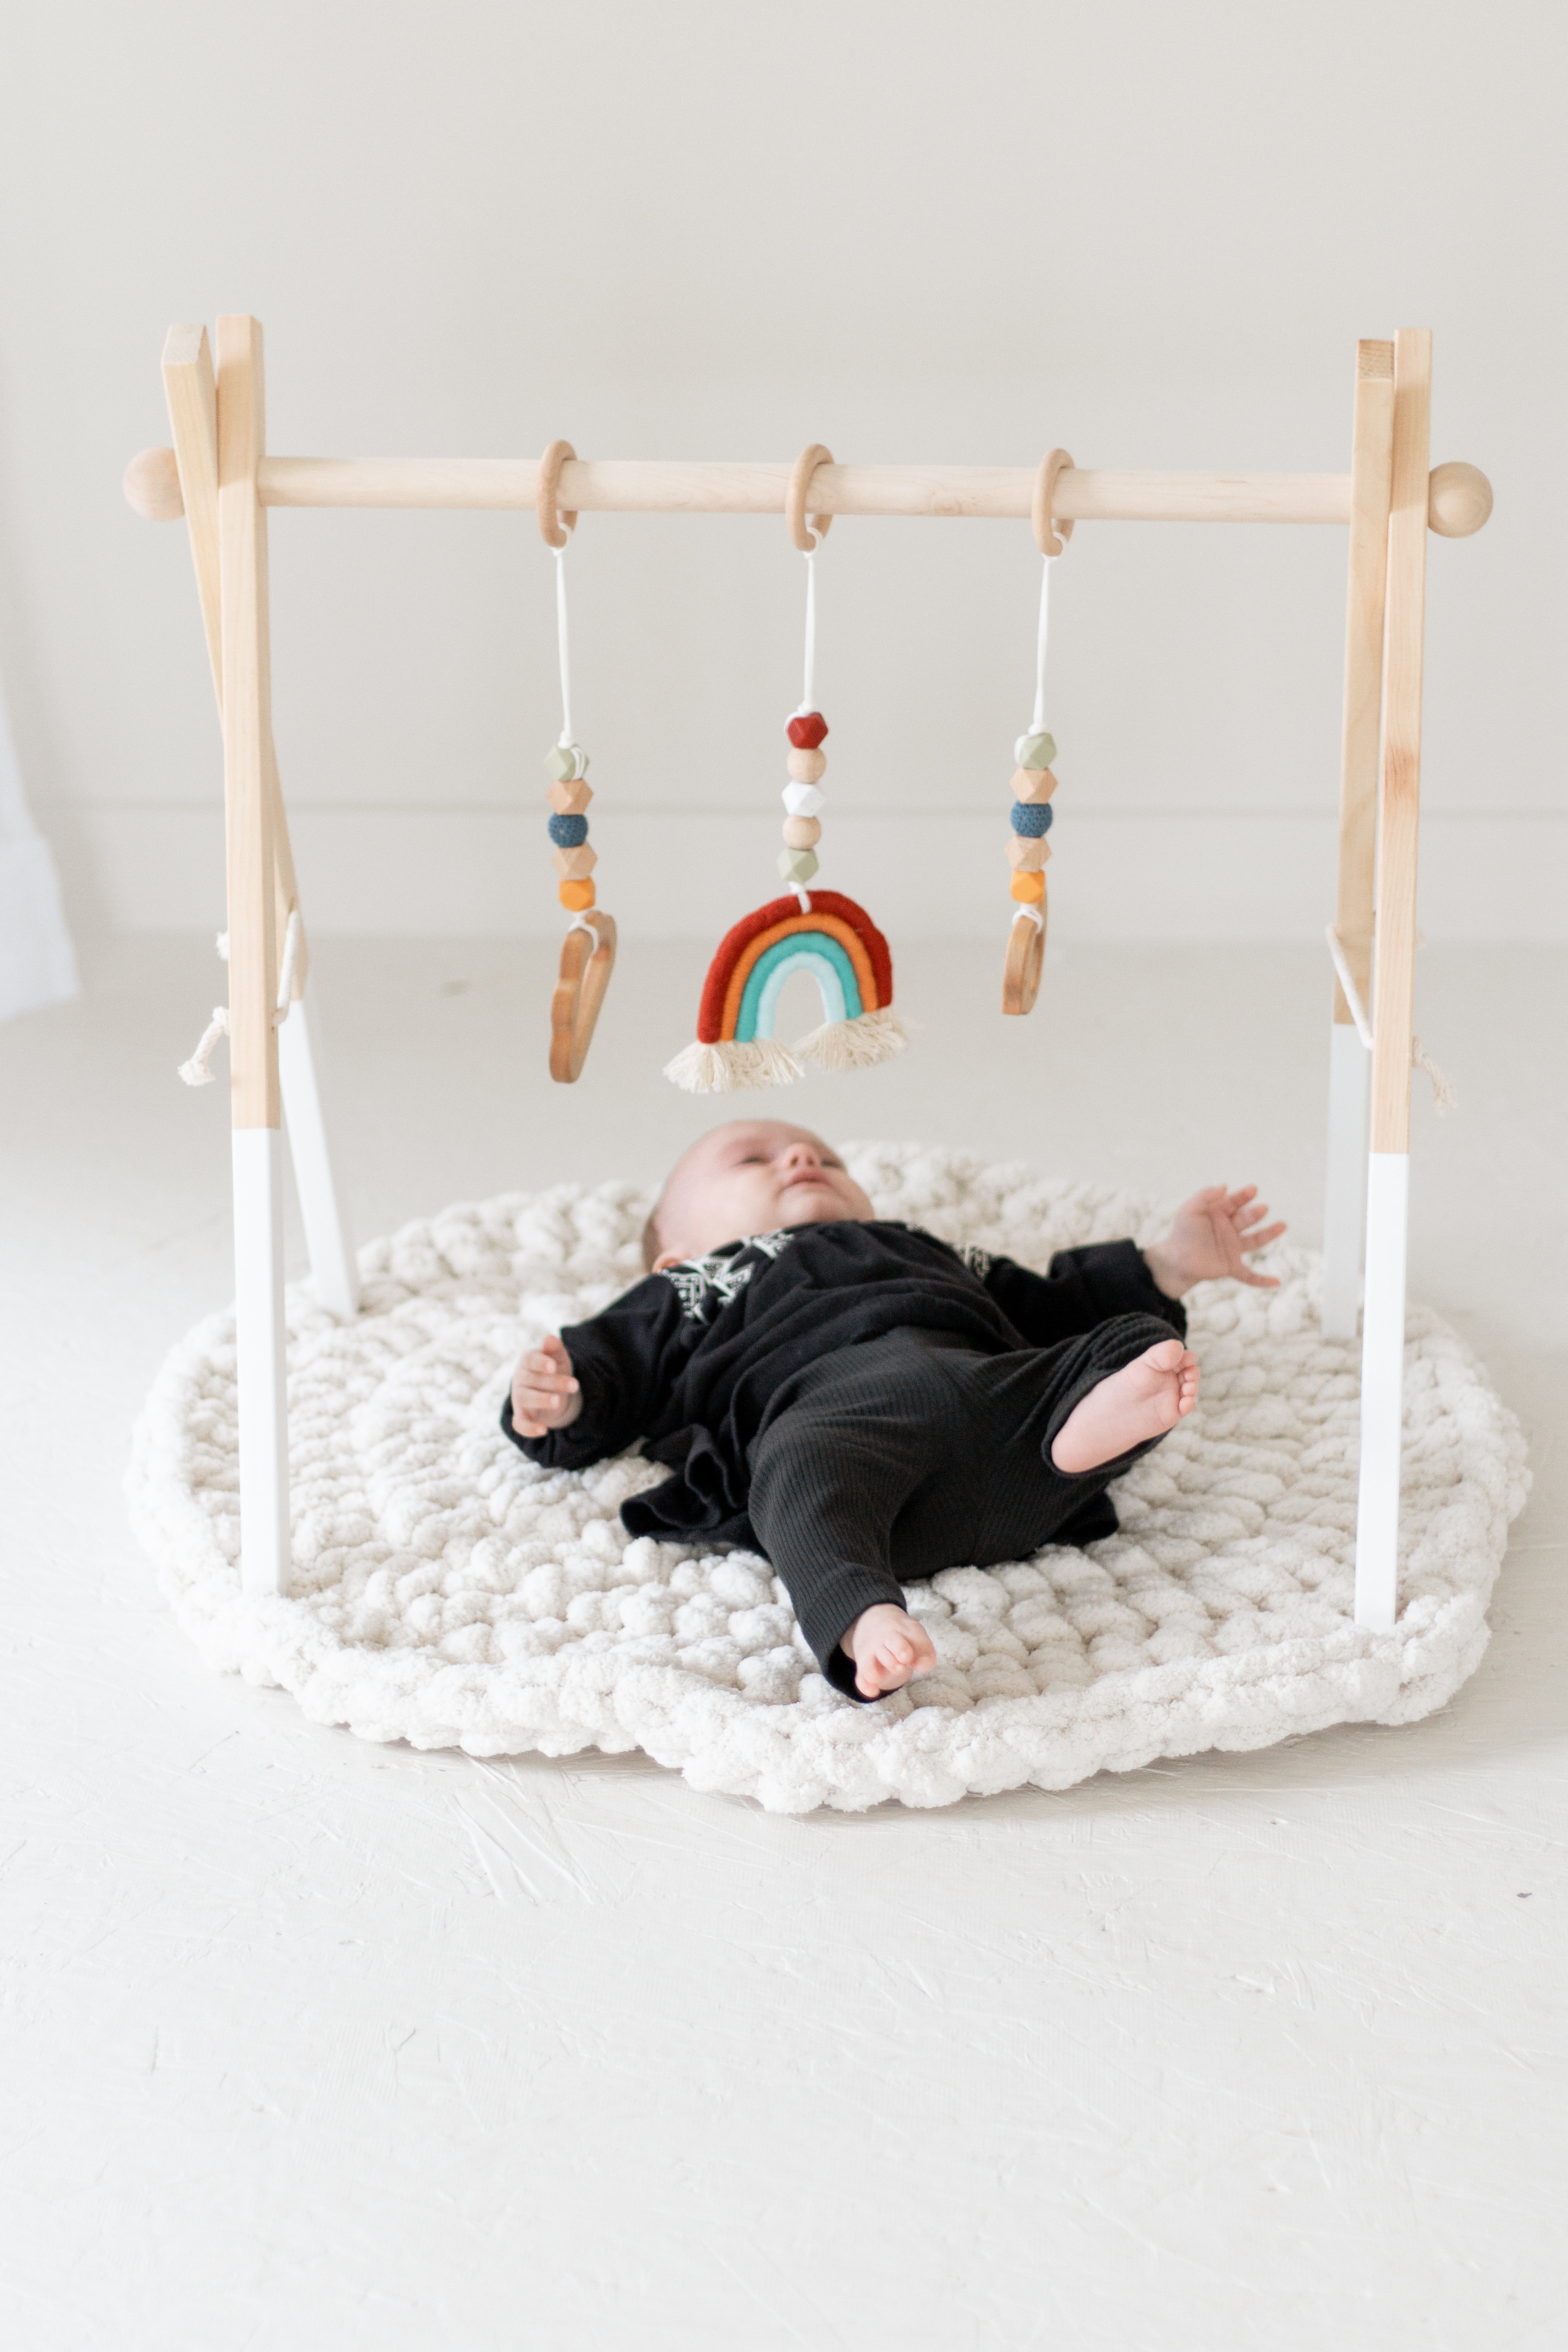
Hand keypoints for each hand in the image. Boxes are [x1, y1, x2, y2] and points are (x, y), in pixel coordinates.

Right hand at [511, 1334, 582, 1436]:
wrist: (551, 1391)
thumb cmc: (554, 1370)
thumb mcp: (559, 1358)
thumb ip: (555, 1349)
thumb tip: (549, 1338)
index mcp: (527, 1361)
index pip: (530, 1360)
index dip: (541, 1363)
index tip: (554, 1367)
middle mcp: (519, 1379)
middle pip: (534, 1380)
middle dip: (555, 1383)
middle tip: (575, 1386)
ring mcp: (519, 1398)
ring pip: (526, 1399)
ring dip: (542, 1400)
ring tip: (559, 1401)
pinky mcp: (522, 1416)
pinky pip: (520, 1424)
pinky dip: (529, 1429)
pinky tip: (544, 1430)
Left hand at [1143, 1185, 1286, 1298]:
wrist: (1175, 1260)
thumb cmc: (1182, 1232)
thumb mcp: (1189, 1210)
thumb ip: (1205, 1196)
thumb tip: (1224, 1186)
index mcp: (1220, 1214)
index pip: (1234, 1202)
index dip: (1243, 1196)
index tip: (1252, 1190)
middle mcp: (1230, 1229)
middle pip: (1246, 1219)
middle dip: (1254, 1214)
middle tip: (1262, 1208)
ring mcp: (1232, 1248)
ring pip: (1254, 1241)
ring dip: (1269, 1234)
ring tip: (1282, 1225)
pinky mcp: (1231, 1267)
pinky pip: (1249, 1275)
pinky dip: (1261, 1280)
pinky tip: (1277, 1282)